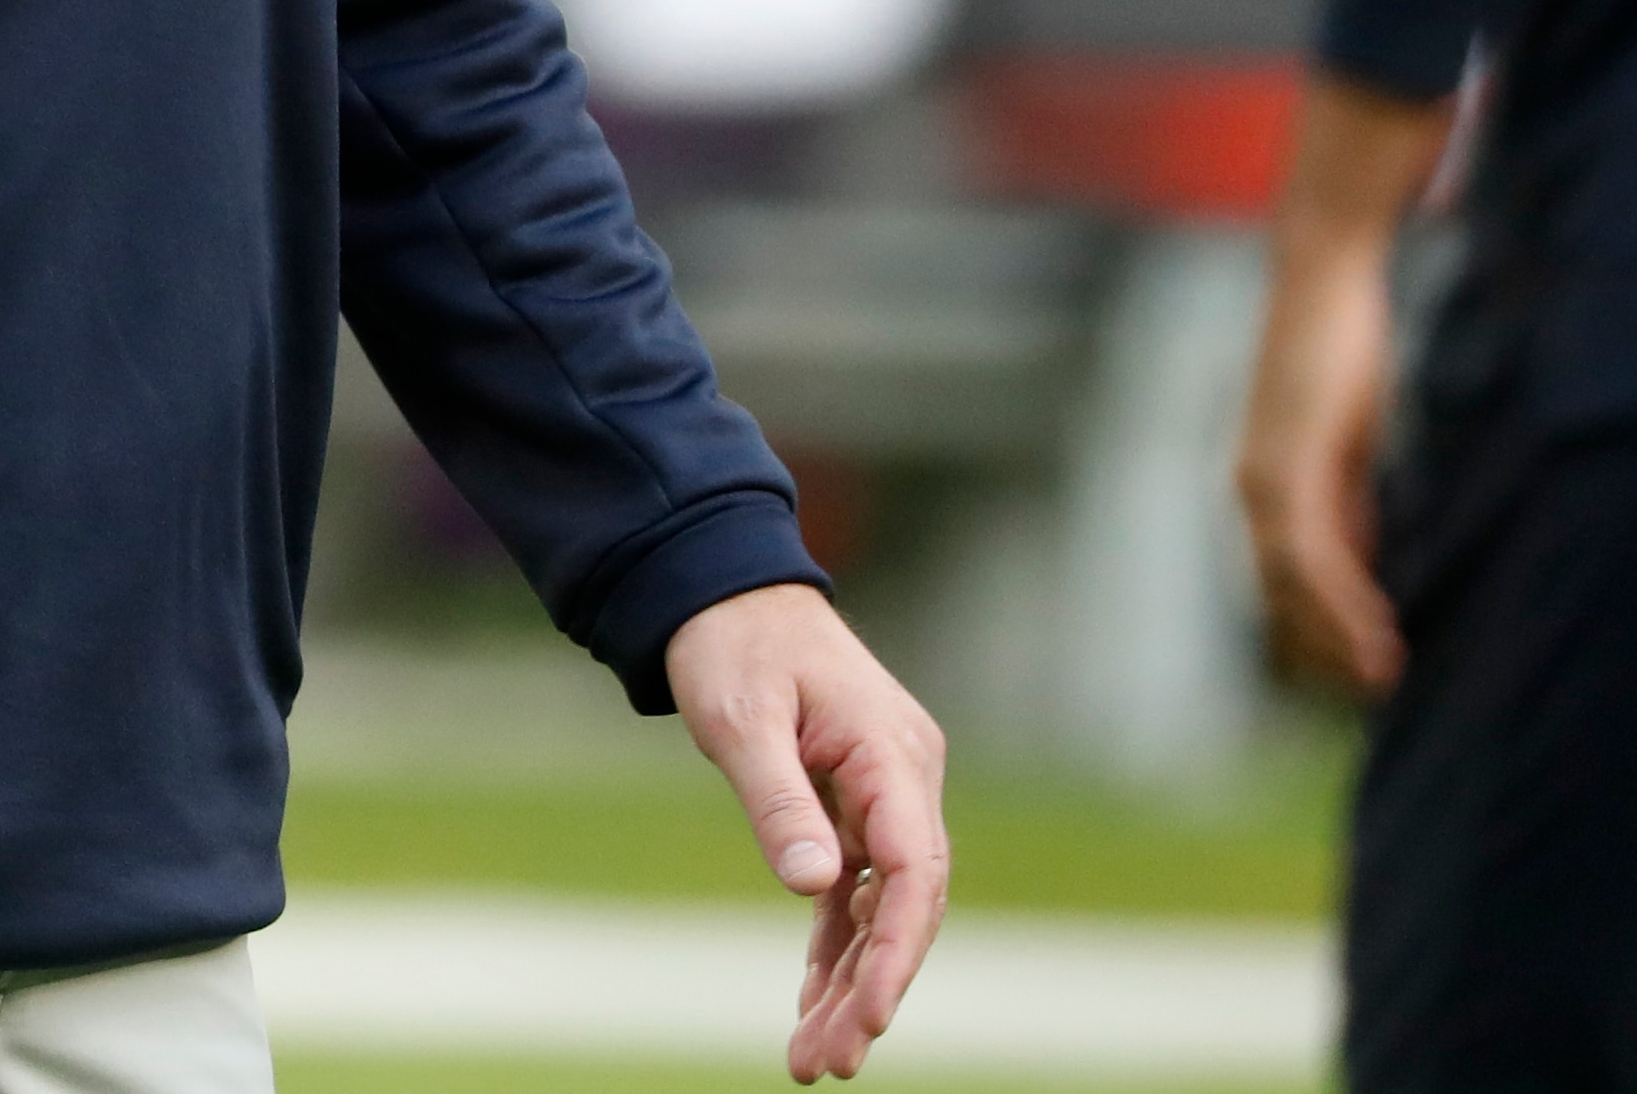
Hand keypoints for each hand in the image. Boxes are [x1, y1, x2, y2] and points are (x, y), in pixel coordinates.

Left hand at [668, 581, 947, 1081]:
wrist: (723, 590)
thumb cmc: (732, 642)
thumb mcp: (742, 718)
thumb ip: (778, 800)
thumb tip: (815, 887)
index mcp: (891, 752)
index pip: (913, 869)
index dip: (897, 949)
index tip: (872, 1015)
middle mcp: (903, 778)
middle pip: (904, 903)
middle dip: (873, 988)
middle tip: (828, 1063)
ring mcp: (882, 793)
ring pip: (881, 907)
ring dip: (852, 981)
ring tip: (814, 1057)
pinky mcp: (852, 804)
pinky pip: (852, 889)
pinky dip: (834, 945)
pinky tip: (813, 1001)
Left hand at [1232, 72, 1459, 700]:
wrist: (1323, 275)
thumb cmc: (1343, 348)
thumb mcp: (1354, 436)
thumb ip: (1355, 492)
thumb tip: (1373, 551)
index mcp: (1273, 484)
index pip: (1288, 583)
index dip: (1323, 632)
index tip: (1365, 674)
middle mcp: (1257, 488)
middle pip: (1282, 597)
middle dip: (1326, 650)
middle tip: (1374, 699)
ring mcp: (1265, 476)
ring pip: (1294, 585)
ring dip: (1337, 636)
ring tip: (1383, 679)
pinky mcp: (1287, 460)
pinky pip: (1312, 550)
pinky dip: (1342, 598)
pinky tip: (1379, 632)